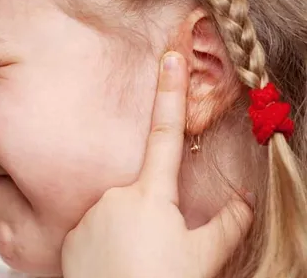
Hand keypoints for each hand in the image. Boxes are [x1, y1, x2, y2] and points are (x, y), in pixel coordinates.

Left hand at [61, 52, 252, 277]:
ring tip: (135, 260)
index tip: (170, 59)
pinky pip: (94, 228)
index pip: (166, 132)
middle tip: (156, 249)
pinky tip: (113, 263)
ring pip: (118, 211)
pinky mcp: (72, 234)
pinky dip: (106, 241)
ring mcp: (90, 214)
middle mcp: (116, 195)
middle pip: (143, 192)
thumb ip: (228, 224)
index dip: (170, 92)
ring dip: (130, 228)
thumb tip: (244, 202)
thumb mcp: (204, 256)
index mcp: (150, 194)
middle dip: (153, 212)